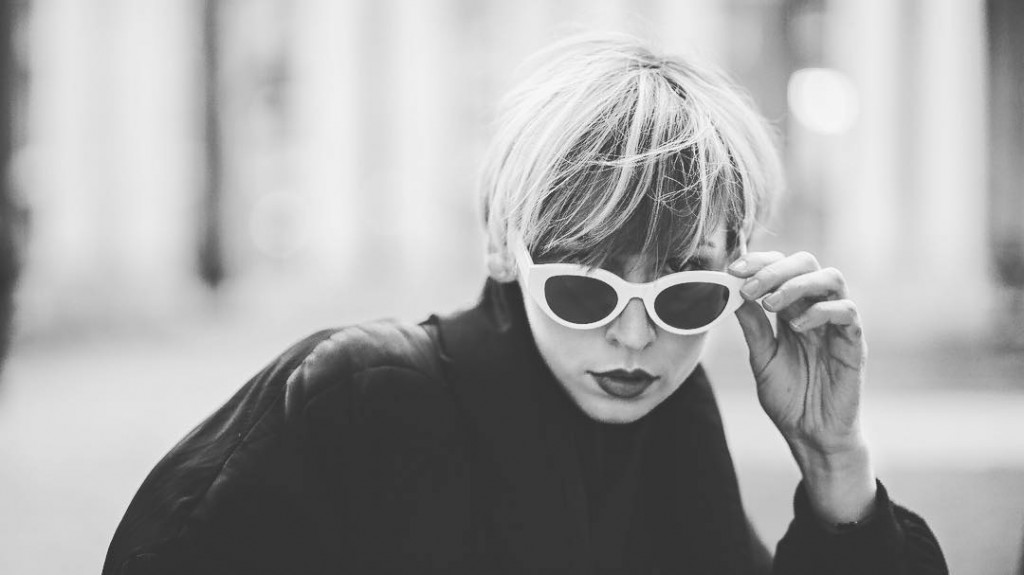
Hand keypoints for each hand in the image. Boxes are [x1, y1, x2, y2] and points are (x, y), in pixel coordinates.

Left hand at [728, 250, 875, 523]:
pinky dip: (820, 311)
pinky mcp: (854, 343)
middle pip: (807, 263)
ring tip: (771, 305)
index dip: (759, 262)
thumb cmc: (789, 399)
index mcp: (792, 311)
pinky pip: (847, 311)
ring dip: (796, 284)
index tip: (733, 269)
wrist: (811, 434)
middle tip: (749, 287)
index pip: (781, 269)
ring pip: (831, 278)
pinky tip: (797, 328)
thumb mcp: (762, 359)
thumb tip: (735, 295)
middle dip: (775, 269)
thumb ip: (753, 328)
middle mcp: (816, 310)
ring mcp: (837, 324)